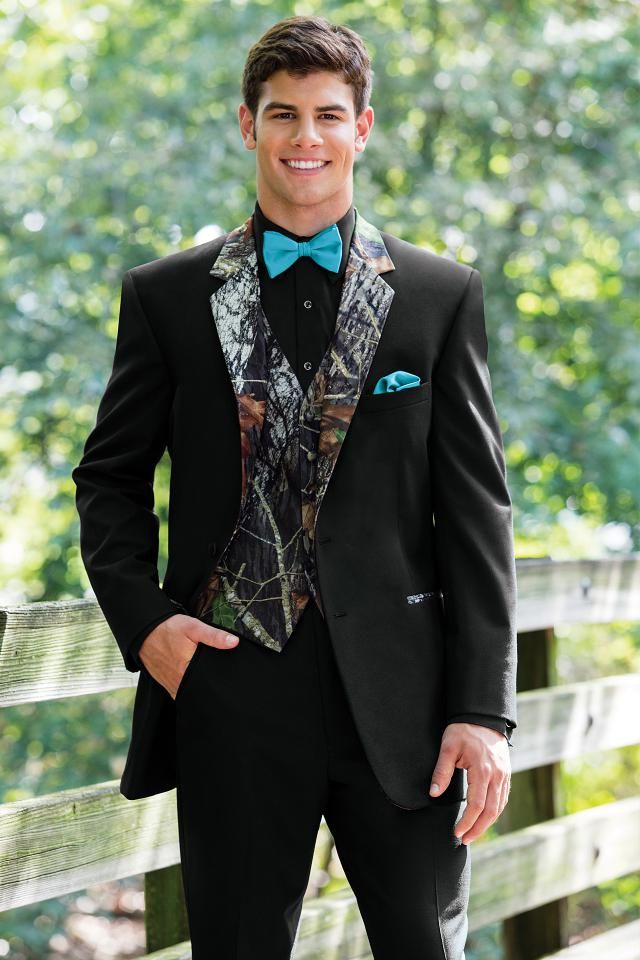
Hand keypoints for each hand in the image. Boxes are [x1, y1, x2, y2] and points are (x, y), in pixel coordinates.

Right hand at [139, 614, 239, 699]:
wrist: (144, 631)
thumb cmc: (168, 629)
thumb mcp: (193, 627)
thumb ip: (214, 636)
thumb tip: (234, 642)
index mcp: (187, 670)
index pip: (209, 685)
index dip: (219, 684)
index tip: (227, 682)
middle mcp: (179, 681)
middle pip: (200, 690)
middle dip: (210, 687)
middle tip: (219, 680)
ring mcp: (171, 684)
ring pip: (189, 692)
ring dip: (198, 689)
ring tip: (208, 681)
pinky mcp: (166, 683)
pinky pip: (179, 691)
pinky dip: (187, 688)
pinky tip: (193, 680)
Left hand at [428, 722, 510, 843]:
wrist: (483, 717)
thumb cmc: (463, 731)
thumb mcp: (448, 748)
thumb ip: (441, 771)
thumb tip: (434, 793)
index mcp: (483, 771)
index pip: (476, 805)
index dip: (467, 822)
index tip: (457, 833)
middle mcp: (497, 776)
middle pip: (491, 811)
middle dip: (478, 829)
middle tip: (465, 840)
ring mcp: (504, 775)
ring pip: (499, 807)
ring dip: (487, 823)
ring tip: (474, 833)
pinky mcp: (506, 774)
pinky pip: (503, 798)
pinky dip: (495, 811)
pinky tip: (486, 818)